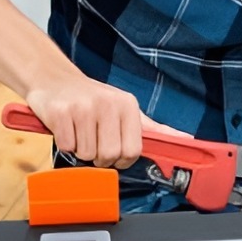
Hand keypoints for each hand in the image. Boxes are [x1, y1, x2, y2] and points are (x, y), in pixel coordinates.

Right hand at [25, 73, 191, 168]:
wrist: (56, 80)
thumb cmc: (94, 99)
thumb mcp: (127, 109)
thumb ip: (154, 128)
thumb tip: (185, 139)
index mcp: (128, 105)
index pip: (133, 151)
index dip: (121, 159)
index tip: (113, 151)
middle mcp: (108, 104)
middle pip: (110, 155)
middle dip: (99, 157)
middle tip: (93, 141)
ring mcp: (83, 107)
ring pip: (86, 154)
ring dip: (80, 149)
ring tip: (80, 131)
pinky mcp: (60, 112)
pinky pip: (66, 146)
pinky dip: (65, 143)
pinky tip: (66, 128)